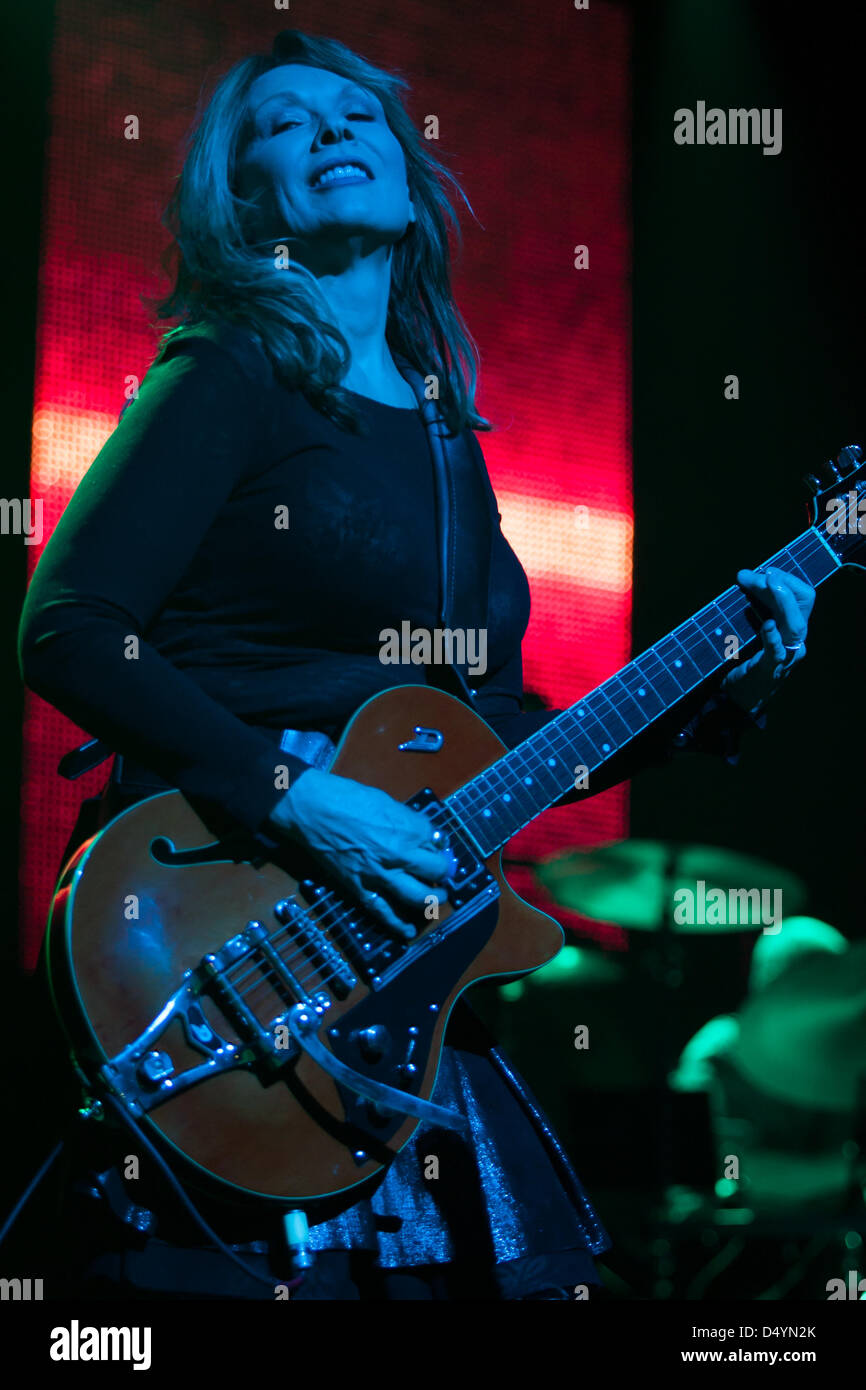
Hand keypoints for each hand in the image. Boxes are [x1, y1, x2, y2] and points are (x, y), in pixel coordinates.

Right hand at [266, 769, 454, 940]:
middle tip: (442, 872)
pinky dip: (397, 924)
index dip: (440, 844)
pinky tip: (408, 931)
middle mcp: (399, 855)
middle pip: (435, 870)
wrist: (311, 809)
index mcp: (407, 829)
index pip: (437, 842)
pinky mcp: (359, 888)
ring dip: (434, 899)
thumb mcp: (386, 801)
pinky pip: (382, 911)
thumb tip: (425, 834)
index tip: (437, 845)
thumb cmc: (347, 797)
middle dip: (443, 871)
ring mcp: (379, 875)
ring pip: (417, 896)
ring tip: (440, 898)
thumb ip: (408, 821)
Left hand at [721, 566, 814, 713]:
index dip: (787, 580)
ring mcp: (786, 656)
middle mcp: (794, 640)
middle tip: (762, 573)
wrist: (737, 699)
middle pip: (803, 604)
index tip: (766, 570)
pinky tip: (768, 626)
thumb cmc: (743, 661)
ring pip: (796, 625)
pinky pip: (777, 652)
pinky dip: (773, 637)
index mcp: (791, 629)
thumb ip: (753, 608)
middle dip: (783, 584)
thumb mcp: (750, 630)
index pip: (803, 596)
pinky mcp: (771, 670)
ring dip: (781, 600)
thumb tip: (744, 575)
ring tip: (768, 583)